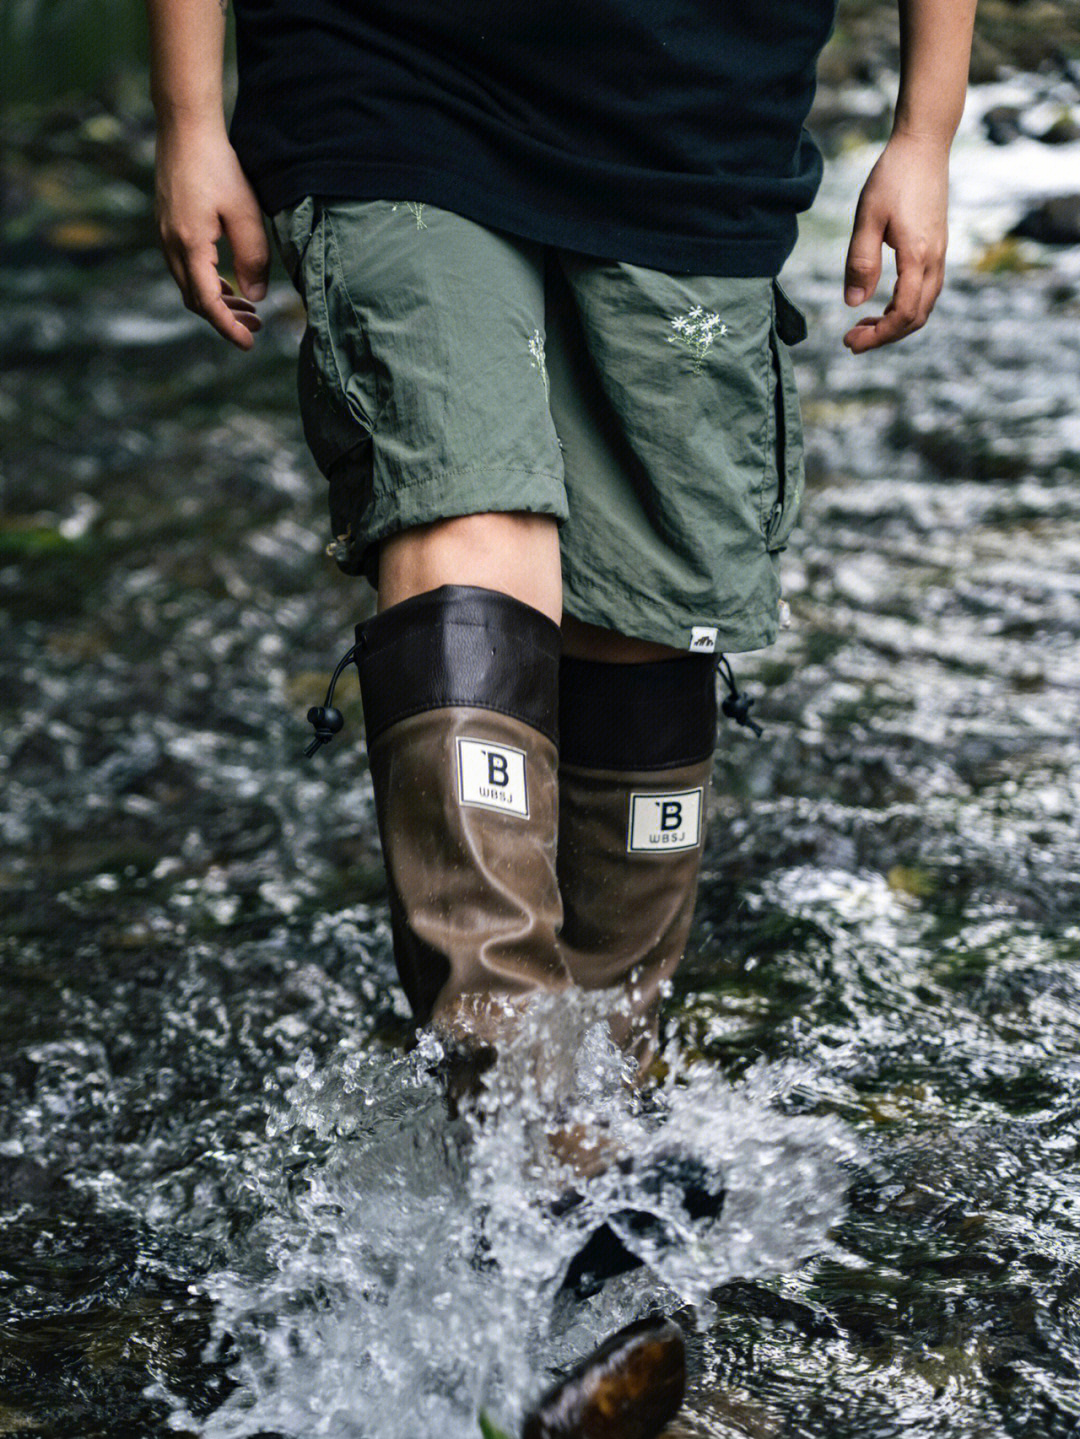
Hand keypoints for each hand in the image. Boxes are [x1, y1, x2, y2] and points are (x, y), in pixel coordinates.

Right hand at [154, 119, 269, 348]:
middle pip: (195, 300)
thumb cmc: (218, 165)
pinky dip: (207, 283)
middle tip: (257, 326)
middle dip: (225, 319)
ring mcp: (164, 236)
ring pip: (189, 285)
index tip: (249, 343)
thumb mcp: (245, 213)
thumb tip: (257, 298)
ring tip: (248, 308)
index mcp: (189, 246)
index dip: (228, 328)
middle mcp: (170, 245)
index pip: (208, 303)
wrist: (184, 128)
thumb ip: (253, 258)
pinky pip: (185, 268)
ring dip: (217, 301)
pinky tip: (228, 282)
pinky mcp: (167, 226)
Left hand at [842, 131, 949, 352]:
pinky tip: (882, 304)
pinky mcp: (937, 248)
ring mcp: (939, 254)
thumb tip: (853, 303)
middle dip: (885, 336)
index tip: (849, 341)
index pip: (903, 313)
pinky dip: (905, 307)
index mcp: (918, 256)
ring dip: (895, 324)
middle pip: (916, 317)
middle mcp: (934, 259)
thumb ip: (860, 262)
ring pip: (924, 307)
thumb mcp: (867, 218)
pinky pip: (926, 291)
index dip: (878, 335)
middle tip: (852, 340)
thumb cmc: (892, 176)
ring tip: (863, 325)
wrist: (923, 146)